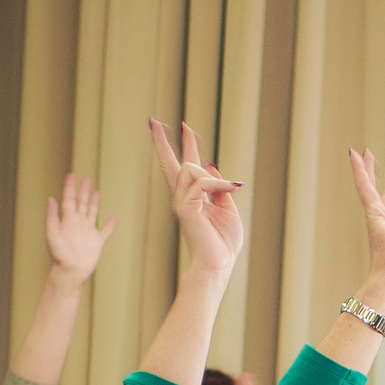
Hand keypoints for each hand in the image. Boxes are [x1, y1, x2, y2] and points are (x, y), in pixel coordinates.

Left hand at [42, 173, 114, 282]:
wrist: (70, 272)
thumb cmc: (59, 255)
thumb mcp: (52, 234)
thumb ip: (52, 217)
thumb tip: (51, 199)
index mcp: (67, 220)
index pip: (69, 199)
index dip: (69, 187)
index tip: (71, 175)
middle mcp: (78, 223)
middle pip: (81, 202)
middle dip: (83, 190)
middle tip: (85, 178)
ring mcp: (88, 231)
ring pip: (92, 212)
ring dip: (94, 201)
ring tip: (96, 191)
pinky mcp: (97, 241)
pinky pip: (105, 230)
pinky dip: (110, 224)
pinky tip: (113, 218)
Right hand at [150, 119, 244, 281]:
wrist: (218, 264)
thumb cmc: (223, 243)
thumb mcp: (228, 209)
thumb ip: (220, 189)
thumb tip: (212, 166)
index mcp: (194, 198)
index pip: (186, 168)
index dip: (187, 146)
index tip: (183, 127)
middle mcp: (183, 197)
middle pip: (171, 164)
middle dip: (161, 142)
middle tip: (152, 121)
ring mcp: (181, 202)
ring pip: (191, 168)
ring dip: (214, 176)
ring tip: (230, 188)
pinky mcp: (184, 207)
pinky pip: (203, 182)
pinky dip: (219, 184)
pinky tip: (232, 189)